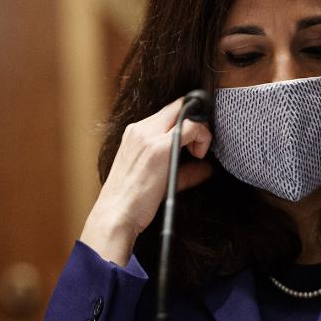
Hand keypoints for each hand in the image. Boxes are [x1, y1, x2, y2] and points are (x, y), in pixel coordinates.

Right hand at [80, 97, 212, 264]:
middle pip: (178, 105)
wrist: (115, 215)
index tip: (194, 142)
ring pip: (185, 112)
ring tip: (197, 153)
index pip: (168, 111)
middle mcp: (140, 129)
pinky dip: (202, 137)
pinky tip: (199, 156)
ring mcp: (148, 136)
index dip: (187, 119)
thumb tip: (205, 168)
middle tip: (199, 146)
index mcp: (134, 133)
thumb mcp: (155, 178)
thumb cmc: (131, 201)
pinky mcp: (159, 148)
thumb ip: (181, 169)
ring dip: (199, 129)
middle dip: (196, 120)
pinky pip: (192, 127)